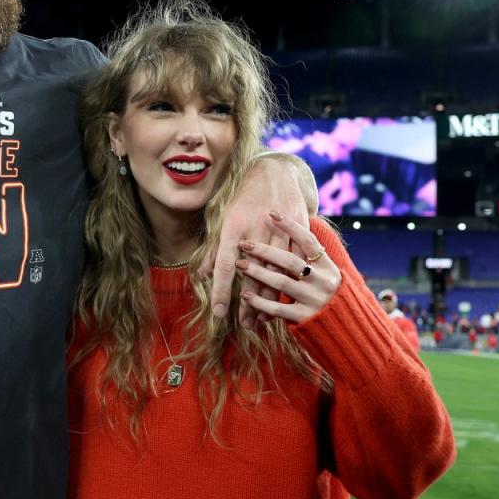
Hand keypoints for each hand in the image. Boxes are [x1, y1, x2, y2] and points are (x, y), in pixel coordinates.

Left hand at [205, 155, 311, 324]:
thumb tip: (201, 276)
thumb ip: (214, 249)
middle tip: (244, 326)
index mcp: (233, 227)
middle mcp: (256, 230)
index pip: (225, 265)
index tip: (219, 313)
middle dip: (248, 303)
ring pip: (276, 272)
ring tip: (261, 320)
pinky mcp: (298, 230)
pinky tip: (283, 299)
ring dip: (269, 298)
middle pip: (252, 274)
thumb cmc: (244, 197)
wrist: (275, 172)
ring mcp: (279, 230)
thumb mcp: (224, 219)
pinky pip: (294, 262)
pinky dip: (289, 282)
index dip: (221, 291)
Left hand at [235, 211, 341, 323]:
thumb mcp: (325, 274)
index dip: (290, 226)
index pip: (308, 240)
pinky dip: (259, 301)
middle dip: (264, 251)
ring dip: (257, 273)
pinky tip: (245, 295)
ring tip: (240, 265)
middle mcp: (323, 281)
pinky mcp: (305, 318)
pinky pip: (277, 308)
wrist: (346, 328)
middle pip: (290, 261)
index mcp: (328, 267)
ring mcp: (315, 300)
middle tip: (244, 244)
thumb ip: (308, 259)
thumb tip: (285, 234)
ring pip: (281, 283)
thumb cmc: (326, 296)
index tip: (271, 213)